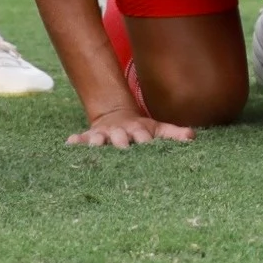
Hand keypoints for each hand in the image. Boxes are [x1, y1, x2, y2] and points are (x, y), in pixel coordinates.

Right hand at [66, 109, 193, 148]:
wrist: (115, 114)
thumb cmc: (140, 129)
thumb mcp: (157, 128)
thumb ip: (174, 133)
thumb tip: (193, 137)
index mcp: (138, 130)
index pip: (142, 136)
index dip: (144, 139)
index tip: (145, 143)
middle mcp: (120, 132)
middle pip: (120, 138)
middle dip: (120, 142)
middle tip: (121, 148)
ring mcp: (104, 134)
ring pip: (99, 138)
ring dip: (96, 142)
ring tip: (94, 144)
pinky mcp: (90, 136)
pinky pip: (81, 138)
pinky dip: (76, 141)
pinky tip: (69, 142)